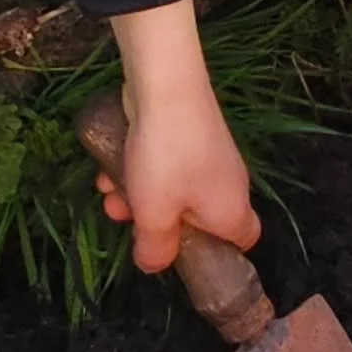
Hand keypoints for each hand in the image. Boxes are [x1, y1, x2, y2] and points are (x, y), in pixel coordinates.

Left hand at [96, 83, 261, 273]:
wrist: (167, 86)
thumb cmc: (166, 160)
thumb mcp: (153, 216)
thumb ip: (153, 249)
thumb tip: (153, 264)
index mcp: (233, 213)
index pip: (243, 243)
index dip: (217, 252)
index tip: (184, 250)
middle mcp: (232, 185)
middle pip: (199, 218)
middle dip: (158, 222)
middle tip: (129, 219)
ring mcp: (214, 156)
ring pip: (177, 190)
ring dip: (140, 195)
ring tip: (109, 191)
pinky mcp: (195, 134)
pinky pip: (170, 164)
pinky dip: (143, 168)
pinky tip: (111, 164)